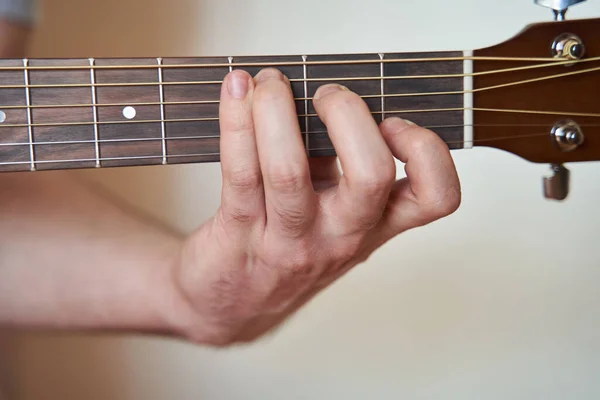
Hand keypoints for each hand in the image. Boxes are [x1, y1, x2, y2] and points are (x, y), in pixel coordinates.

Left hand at [172, 68, 460, 345]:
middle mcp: (340, 236)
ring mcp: (290, 239)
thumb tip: (331, 96)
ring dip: (276, 109)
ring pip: (289, 169)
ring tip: (269, 82)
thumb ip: (341, 165)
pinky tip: (235, 92)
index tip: (394, 120)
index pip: (435, 198)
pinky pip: (239, 170)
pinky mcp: (242, 232)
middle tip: (326, 93)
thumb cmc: (287, 247)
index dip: (428, 151)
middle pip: (371, 176)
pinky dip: (236, 120)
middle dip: (350, 114)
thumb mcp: (332, 216)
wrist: (232, 302)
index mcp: (373, 226)